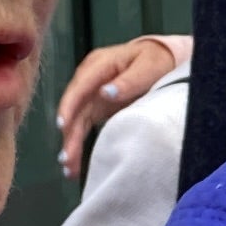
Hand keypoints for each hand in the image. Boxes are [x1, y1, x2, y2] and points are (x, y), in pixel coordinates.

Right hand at [54, 35, 181, 174]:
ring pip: (76, 120)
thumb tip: (106, 93)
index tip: (63, 126)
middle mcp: (89, 78)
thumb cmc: (155, 60)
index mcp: (100, 64)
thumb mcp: (148, 66)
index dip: (70, 105)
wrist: (161, 58)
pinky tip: (73, 162)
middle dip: (68, 133)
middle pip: (74, 107)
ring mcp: (91, 93)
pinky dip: (78, 143)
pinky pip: (82, 126)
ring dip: (71, 143)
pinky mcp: (95, 106)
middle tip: (67, 157)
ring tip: (69, 167)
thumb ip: (130, 80)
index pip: (80, 86)